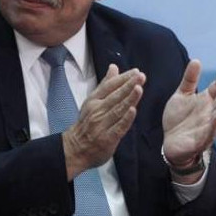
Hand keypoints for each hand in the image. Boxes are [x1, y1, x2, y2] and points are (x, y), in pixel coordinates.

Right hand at [63, 65, 144, 179]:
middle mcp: (97, 111)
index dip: (123, 78)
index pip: (110, 86)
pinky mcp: (107, 138)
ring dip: (129, 99)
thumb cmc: (87, 123)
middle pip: (115, 96)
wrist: (75, 148)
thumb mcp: (93, 101)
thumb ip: (106, 84)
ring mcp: (102, 124)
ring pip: (117, 110)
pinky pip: (118, 127)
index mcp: (94, 101)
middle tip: (141, 76)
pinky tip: (133, 111)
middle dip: (128, 85)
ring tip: (139, 89)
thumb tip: (114, 67)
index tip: (136, 71)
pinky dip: (125, 119)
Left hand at [162, 60, 215, 172]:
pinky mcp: (202, 139)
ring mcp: (208, 126)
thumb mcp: (181, 95)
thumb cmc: (178, 119)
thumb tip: (196, 60)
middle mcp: (210, 112)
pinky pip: (211, 132)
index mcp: (206, 101)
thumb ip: (189, 80)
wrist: (170, 143)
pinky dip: (215, 125)